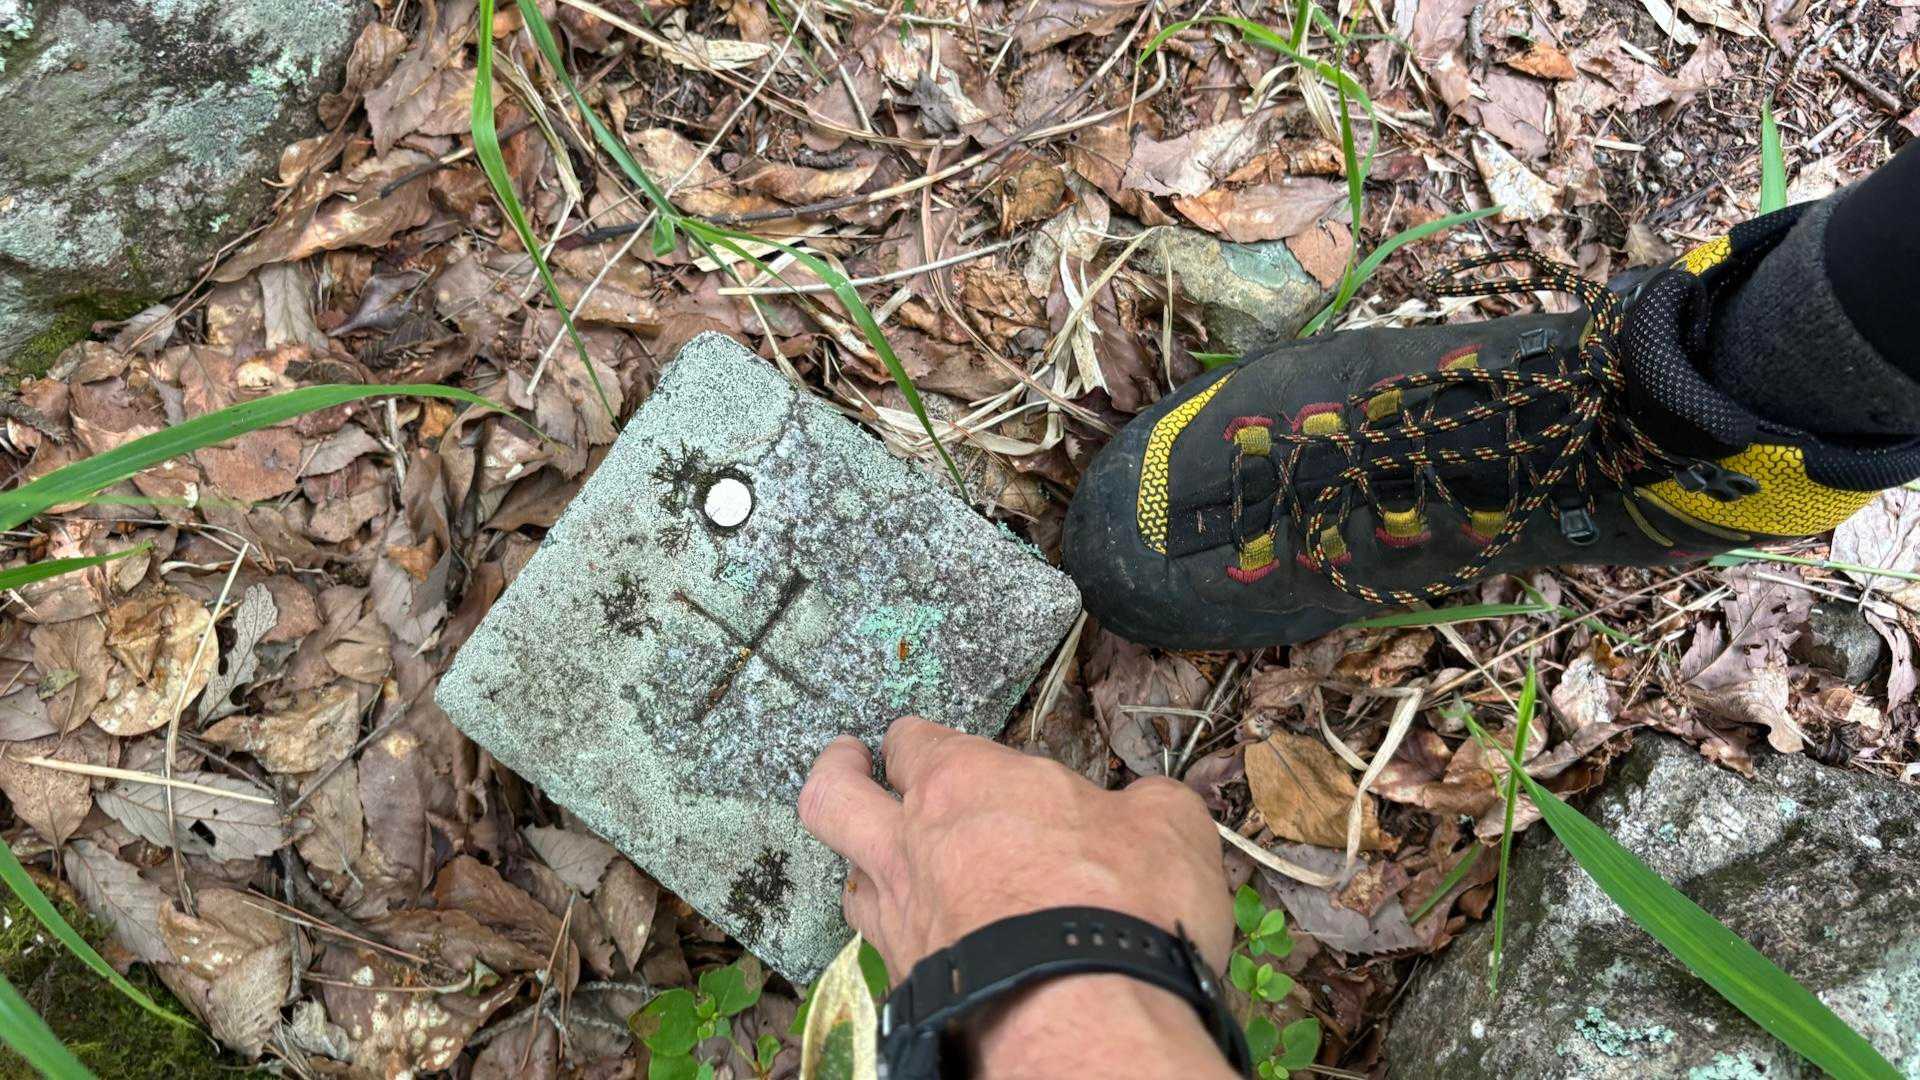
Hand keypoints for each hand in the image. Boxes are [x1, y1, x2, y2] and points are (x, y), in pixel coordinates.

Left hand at [798, 716, 1237, 1077]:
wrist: (1083, 1019)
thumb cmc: (1117, 907)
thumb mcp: (1169, 826)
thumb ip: (1148, 805)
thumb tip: (1150, 808)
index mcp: (965, 784)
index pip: (916, 740)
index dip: (920, 738)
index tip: (925, 741)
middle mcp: (913, 847)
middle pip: (833, 796)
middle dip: (836, 772)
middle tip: (846, 763)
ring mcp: (902, 922)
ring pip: (849, 881)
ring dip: (863, 869)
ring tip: (882, 868)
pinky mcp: (909, 988)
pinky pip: (884, 954)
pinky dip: (901, 945)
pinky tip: (928, 950)